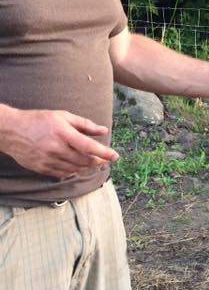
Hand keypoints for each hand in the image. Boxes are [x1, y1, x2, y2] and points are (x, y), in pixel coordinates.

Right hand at [0, 106, 118, 178]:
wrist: (11, 131)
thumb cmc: (39, 120)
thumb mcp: (62, 116)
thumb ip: (85, 124)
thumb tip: (103, 130)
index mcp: (63, 133)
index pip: (89, 146)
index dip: (104, 153)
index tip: (115, 156)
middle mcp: (56, 148)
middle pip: (84, 160)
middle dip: (97, 161)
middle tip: (104, 159)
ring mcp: (48, 160)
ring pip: (75, 168)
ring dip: (86, 166)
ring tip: (91, 161)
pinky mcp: (42, 168)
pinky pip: (63, 173)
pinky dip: (73, 171)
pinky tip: (76, 166)